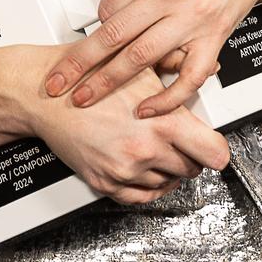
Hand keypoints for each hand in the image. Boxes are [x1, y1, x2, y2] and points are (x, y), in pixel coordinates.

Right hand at [11, 45, 230, 204]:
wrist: (45, 95)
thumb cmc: (86, 76)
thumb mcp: (139, 65)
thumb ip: (178, 69)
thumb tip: (209, 69)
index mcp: (162, 122)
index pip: (214, 153)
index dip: (216, 149)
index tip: (213, 145)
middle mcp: (145, 150)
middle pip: (193, 169)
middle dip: (190, 154)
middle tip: (182, 139)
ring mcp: (125, 170)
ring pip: (169, 183)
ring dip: (168, 168)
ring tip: (157, 146)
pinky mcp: (106, 183)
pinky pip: (142, 196)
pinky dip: (149, 184)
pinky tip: (145, 167)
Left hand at [40, 0, 261, 118]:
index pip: (108, 4)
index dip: (93, 21)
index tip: (88, 32)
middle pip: (114, 37)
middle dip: (80, 65)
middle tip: (55, 85)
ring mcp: (192, 21)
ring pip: (142, 59)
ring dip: (109, 83)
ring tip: (85, 99)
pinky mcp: (213, 38)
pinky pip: (189, 77)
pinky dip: (168, 97)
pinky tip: (147, 108)